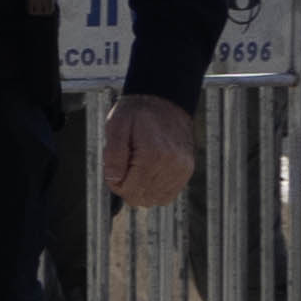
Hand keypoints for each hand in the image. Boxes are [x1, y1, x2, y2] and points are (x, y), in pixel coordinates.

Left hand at [99, 94, 200, 211]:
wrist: (164, 101)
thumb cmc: (137, 113)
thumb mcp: (116, 127)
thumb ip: (113, 155)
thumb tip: (114, 180)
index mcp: (153, 155)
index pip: (129, 190)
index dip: (114, 183)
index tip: (113, 167)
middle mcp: (172, 165)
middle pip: (141, 197)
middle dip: (126, 185)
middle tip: (124, 164)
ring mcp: (182, 169)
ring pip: (155, 199)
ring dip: (141, 188)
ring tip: (136, 165)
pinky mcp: (187, 170)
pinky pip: (168, 194)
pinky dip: (154, 189)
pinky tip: (147, 172)